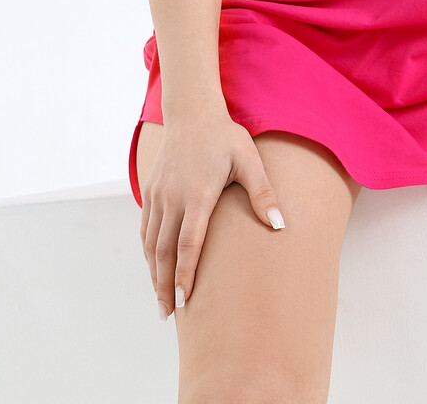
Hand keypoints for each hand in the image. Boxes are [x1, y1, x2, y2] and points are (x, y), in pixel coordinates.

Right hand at [140, 111, 285, 319]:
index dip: (184, 274)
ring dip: (154, 273)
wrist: (192, 113)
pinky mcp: (151, 190)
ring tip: (161, 300)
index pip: (188, 243)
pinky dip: (149, 252)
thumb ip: (263, 193)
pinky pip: (146, 228)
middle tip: (167, 314)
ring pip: (151, 242)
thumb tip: (281, 225)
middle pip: (165, 251)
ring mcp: (158, 194)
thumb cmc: (224, 137)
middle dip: (164, 285)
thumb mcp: (248, 160)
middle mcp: (172, 197)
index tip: (184, 301)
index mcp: (197, 193)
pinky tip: (154, 267)